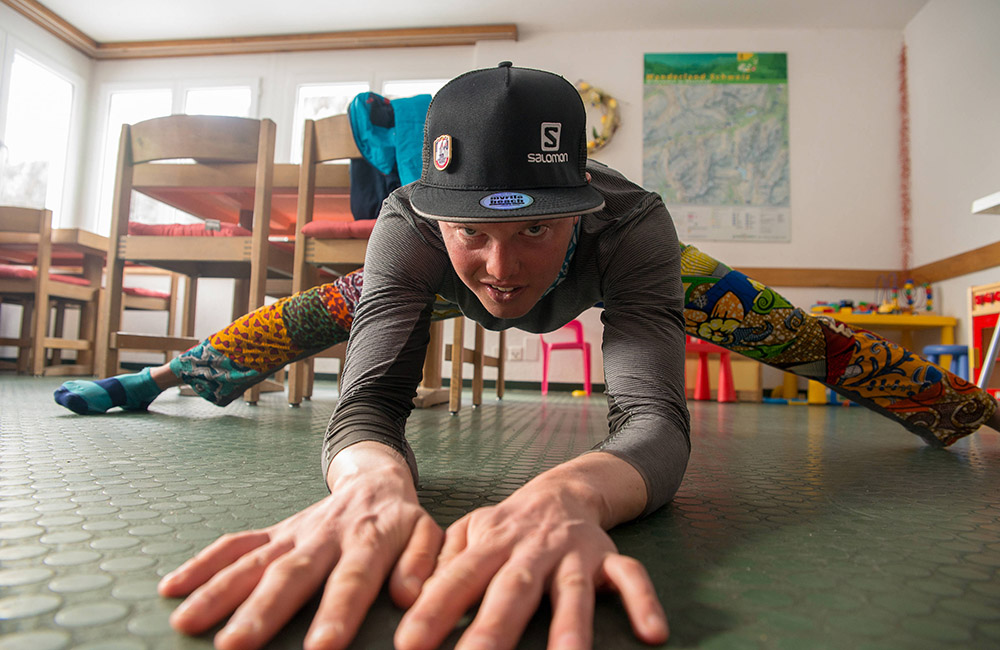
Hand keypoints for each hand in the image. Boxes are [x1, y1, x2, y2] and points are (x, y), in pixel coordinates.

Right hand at [158, 442, 442, 649]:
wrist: (376, 480)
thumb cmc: (403, 521)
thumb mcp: (428, 535)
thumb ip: (423, 563)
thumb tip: (410, 596)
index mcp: (370, 541)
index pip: (352, 581)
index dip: (337, 615)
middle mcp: (325, 537)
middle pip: (291, 575)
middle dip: (262, 612)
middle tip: (235, 647)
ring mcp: (294, 534)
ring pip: (254, 562)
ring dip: (219, 592)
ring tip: (186, 623)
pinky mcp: (274, 532)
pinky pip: (236, 545)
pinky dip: (203, 564)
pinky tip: (172, 588)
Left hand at [394, 453, 668, 649]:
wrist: (561, 491)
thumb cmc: (505, 527)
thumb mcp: (467, 532)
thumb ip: (440, 563)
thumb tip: (406, 597)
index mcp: (490, 544)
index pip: (458, 579)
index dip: (433, 611)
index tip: (408, 645)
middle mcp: (531, 550)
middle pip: (513, 591)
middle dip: (493, 631)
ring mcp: (573, 554)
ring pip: (572, 591)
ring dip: (570, 627)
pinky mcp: (608, 558)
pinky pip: (631, 577)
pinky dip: (644, 602)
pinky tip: (653, 633)